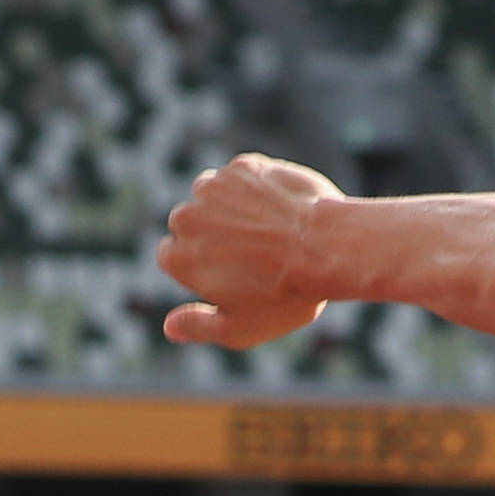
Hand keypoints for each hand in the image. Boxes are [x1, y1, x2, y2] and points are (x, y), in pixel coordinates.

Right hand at [157, 154, 342, 350]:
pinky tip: (280, 209)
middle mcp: (187, 218)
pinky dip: (255, 189)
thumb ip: (197, 327)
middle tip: (251, 252)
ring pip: (211, 194)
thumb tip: (169, 327)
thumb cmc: (283, 296)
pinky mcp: (244, 166)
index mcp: (178, 258)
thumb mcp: (239, 329)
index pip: (172, 255)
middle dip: (210, 233)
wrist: (326, 248)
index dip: (200, 264)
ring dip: (228, 207)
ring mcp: (215, 187)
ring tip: (266, 229)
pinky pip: (241, 176)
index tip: (228, 272)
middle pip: (187, 222)